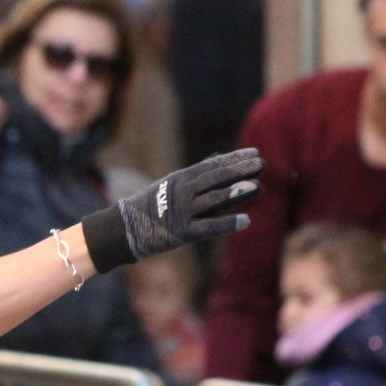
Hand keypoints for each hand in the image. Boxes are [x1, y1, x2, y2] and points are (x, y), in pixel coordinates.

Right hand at [106, 147, 263, 261]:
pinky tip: (246, 221)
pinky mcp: (182, 233)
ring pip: (214, 199)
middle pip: (216, 178)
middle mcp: (181, 192)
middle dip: (240, 170)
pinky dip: (227, 223)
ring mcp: (182, 212)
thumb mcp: (170, 184)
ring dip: (237, 193)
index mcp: (180, 178)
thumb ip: (196, 173)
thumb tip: (218, 157)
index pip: (212, 165)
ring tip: (258, 187)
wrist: (123, 229)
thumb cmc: (148, 206)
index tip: (255, 152)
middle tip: (262, 163)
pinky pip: (209, 227)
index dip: (235, 158)